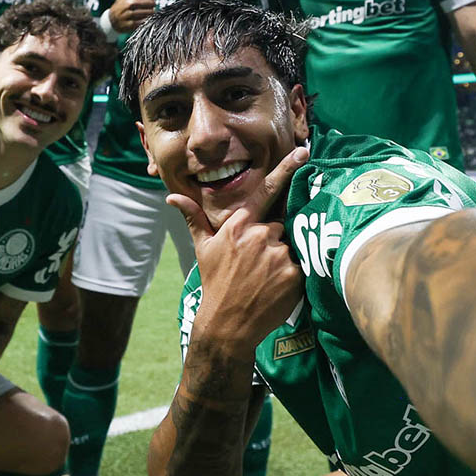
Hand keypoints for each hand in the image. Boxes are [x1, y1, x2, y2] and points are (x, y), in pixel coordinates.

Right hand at [109, 0, 157, 32]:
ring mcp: (131, 15)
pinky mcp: (132, 25)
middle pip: (152, 4)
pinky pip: (147, 22)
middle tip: (146, 7)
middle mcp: (130, 3)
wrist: (111, 19)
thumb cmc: (122, 2)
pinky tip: (142, 19)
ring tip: (144, 13)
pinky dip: (147, 21)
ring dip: (150, 14)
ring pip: (151, 13)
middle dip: (151, 6)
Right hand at [168, 146, 309, 349]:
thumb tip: (171, 197)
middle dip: (271, 240)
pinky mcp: (293, 272)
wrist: (227, 323)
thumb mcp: (203, 248)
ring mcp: (278, 253)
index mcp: (239, 225)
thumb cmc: (215, 282)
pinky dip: (292, 275)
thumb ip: (193, 218)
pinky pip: (301, 265)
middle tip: (257, 264)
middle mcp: (260, 234)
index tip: (303, 152)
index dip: (286, 169)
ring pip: (289, 245)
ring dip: (281, 258)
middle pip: (278, 225)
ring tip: (265, 278)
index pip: (266, 191)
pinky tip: (276, 288)